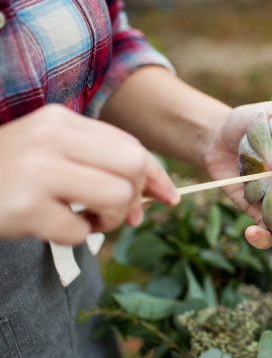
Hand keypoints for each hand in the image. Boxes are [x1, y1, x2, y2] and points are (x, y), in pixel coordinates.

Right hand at [0, 104, 178, 244]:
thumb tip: (155, 195)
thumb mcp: (52, 153)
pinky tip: (53, 228)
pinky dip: (76, 237)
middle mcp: (51, 138)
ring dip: (110, 218)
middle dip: (135, 195)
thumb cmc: (9, 173)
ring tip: (87, 220)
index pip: (130, 144)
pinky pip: (80, 231)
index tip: (168, 196)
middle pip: (133, 165)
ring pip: (117, 195)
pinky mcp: (24, 207)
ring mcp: (36, 171)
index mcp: (60, 120)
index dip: (155, 173)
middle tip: (114, 211)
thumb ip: (100, 164)